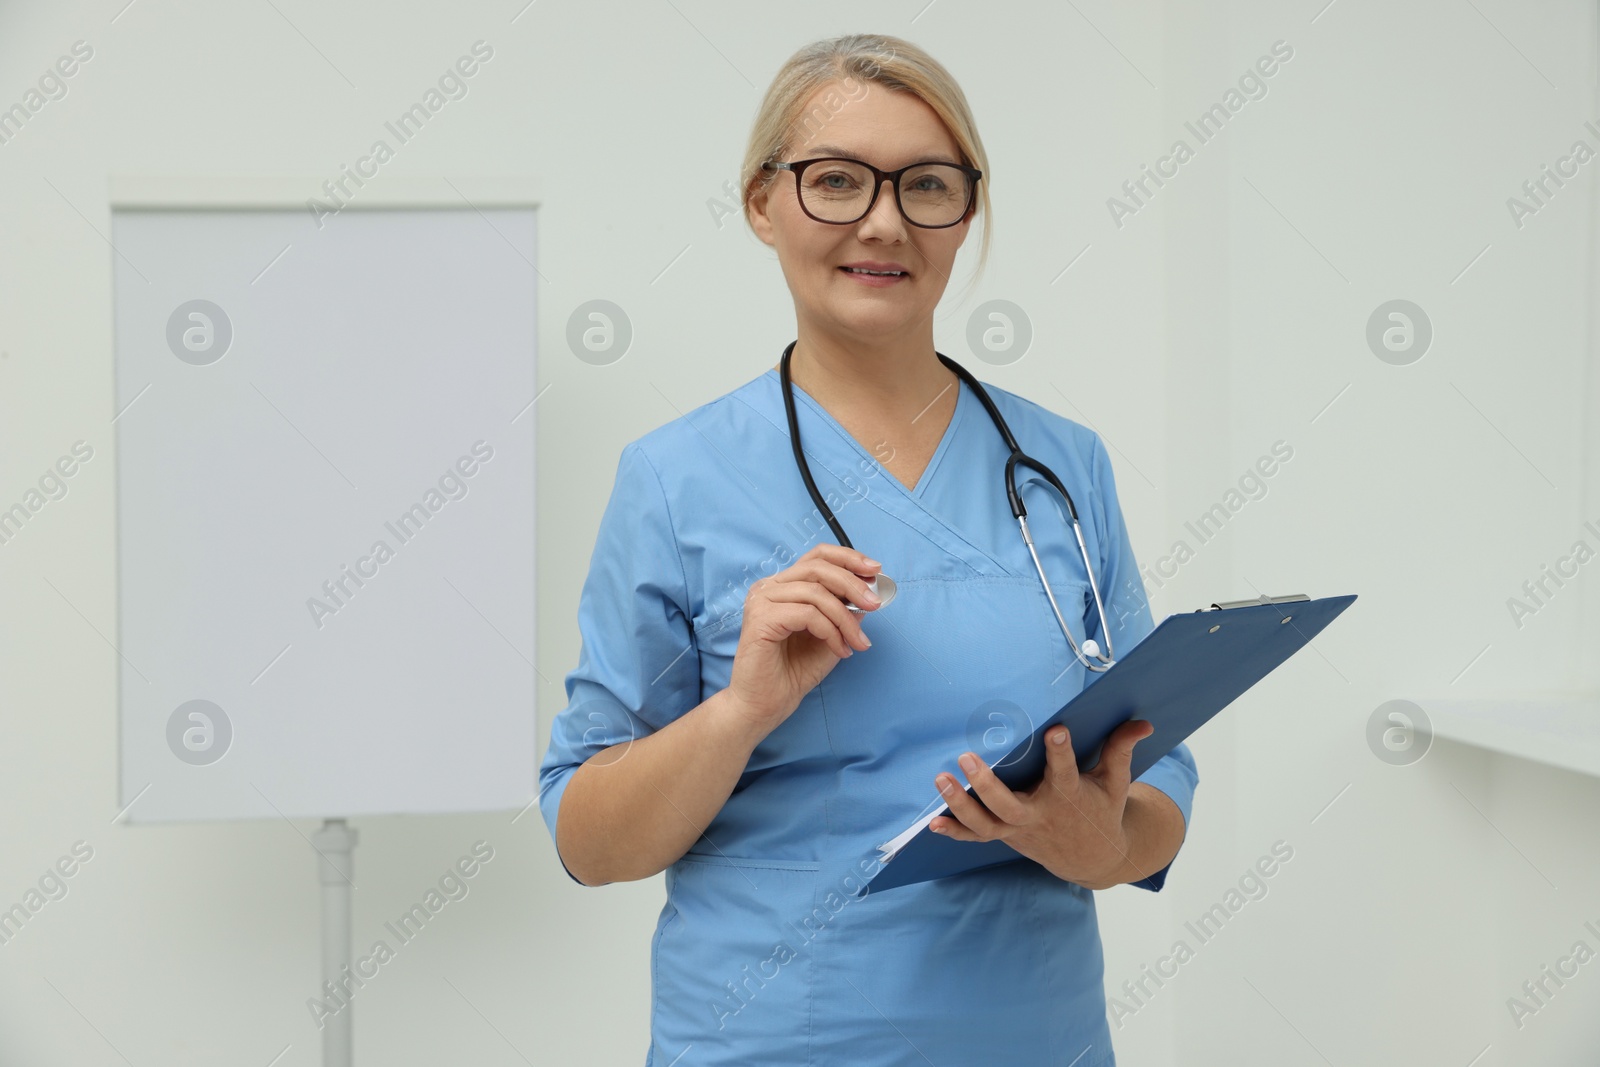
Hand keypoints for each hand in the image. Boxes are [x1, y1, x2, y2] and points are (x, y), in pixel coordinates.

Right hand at [723, 544, 880, 735]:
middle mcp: (769, 587)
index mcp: (783, 586)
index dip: (848, 558)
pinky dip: (830, 631)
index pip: (816, 556)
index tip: (875, 570)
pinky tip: (839, 650)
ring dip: (845, 618)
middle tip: (875, 605)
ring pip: (816, 592)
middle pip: (818, 568)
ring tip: (858, 643)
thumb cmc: (793, 672)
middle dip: (853, 585)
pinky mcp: (761, 618)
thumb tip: (867, 594)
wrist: (765, 705)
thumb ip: (845, 614)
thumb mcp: (830, 637)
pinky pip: (808, 614)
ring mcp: (762, 600)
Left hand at [929, 718, 1155, 889]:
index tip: (1055, 730)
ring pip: (987, 823)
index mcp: (1069, 796)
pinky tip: (933, 823)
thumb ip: (1120, 749)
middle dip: (987, 784)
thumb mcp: (1115, 782)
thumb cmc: (1100, 810)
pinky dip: (956, 832)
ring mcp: (1020, 829)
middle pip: (1010, 805)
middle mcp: (1040, 814)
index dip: (1061, 752)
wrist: (1093, 858)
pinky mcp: (1007, 837)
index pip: (1065, 772)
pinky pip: (977, 838)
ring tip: (940, 779)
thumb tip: (1143, 722)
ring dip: (961, 805)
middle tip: (966, 757)